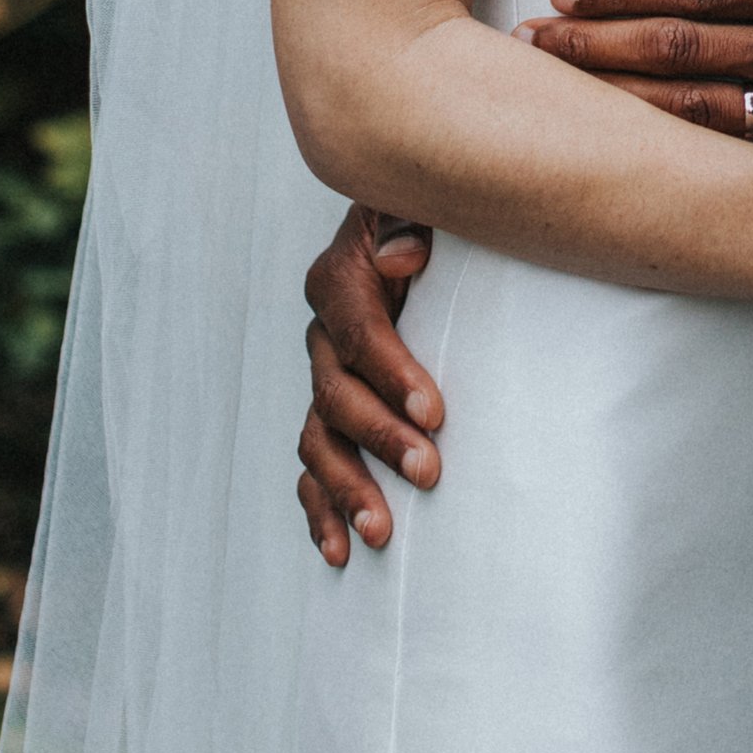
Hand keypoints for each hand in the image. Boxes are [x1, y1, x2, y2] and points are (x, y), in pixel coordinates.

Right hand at [298, 207, 441, 567]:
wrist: (426, 238)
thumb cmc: (438, 220)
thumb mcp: (429, 201)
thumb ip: (412, 219)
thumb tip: (403, 256)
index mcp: (341, 279)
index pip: (358, 332)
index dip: (392, 373)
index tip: (433, 412)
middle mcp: (323, 334)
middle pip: (335, 394)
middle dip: (380, 438)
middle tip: (429, 472)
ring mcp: (324, 378)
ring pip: (319, 439)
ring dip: (347, 488)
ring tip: (380, 530)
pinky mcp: (333, 414)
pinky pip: (314, 465)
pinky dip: (321, 508)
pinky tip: (338, 551)